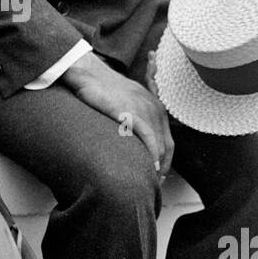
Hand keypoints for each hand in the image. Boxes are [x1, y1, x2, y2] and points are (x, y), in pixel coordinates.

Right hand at [62, 52, 173, 176]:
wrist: (89, 73)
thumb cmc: (102, 89)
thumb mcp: (126, 102)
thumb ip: (134, 118)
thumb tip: (130, 139)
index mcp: (156, 106)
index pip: (168, 141)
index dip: (165, 161)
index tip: (157, 176)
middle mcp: (155, 108)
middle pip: (167, 146)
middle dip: (163, 168)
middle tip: (154, 184)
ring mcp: (145, 110)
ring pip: (160, 146)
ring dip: (157, 167)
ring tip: (149, 181)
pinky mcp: (133, 113)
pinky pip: (148, 139)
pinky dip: (151, 156)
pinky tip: (149, 168)